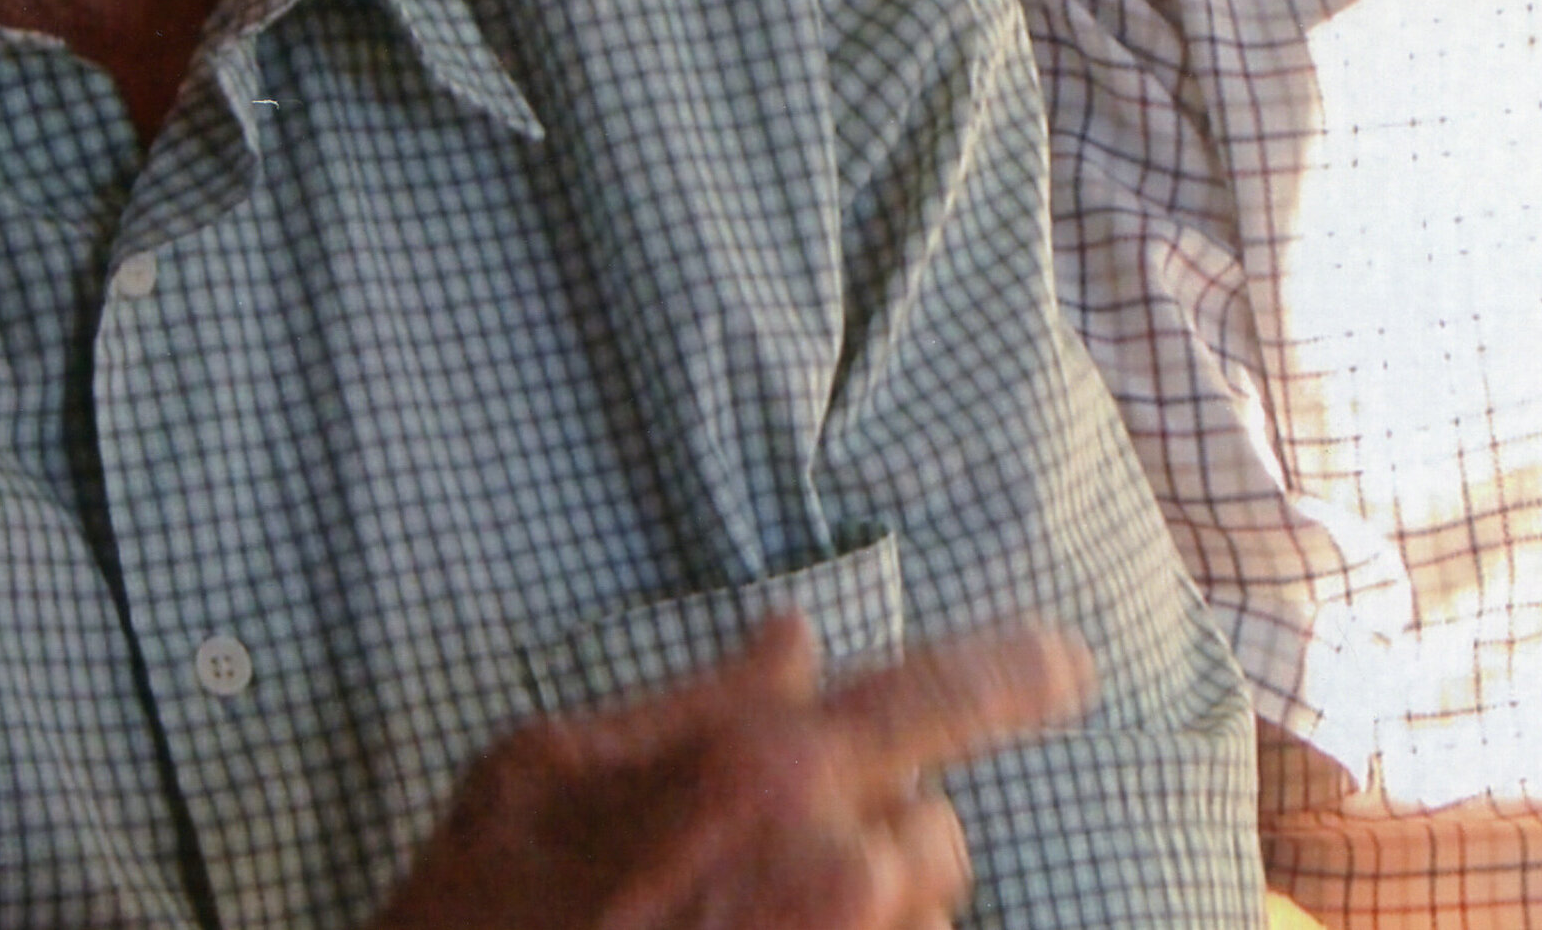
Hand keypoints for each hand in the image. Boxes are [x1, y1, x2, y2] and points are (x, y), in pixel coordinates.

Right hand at [371, 611, 1097, 928]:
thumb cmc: (473, 915)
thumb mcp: (538, 768)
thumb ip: (688, 698)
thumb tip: (797, 640)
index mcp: (759, 773)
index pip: (940, 697)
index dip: (1017, 672)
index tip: (1069, 664)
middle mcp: (830, 873)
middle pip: (935, 832)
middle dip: (878, 829)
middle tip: (770, 854)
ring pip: (915, 920)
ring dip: (861, 914)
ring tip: (734, 920)